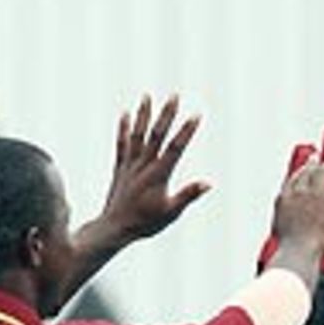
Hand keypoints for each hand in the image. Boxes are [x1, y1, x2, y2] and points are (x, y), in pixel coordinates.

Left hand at [96, 93, 210, 243]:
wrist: (115, 229)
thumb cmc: (144, 224)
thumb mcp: (170, 213)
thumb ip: (188, 195)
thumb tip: (208, 183)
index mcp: (158, 175)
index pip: (175, 149)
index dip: (186, 131)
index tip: (196, 115)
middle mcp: (143, 166)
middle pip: (157, 135)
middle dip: (166, 114)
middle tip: (174, 95)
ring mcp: (130, 166)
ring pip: (138, 135)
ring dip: (143, 115)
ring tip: (147, 95)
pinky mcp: (120, 169)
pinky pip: (122, 145)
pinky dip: (124, 129)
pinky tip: (126, 114)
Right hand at [262, 152, 323, 297]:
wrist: (298, 251)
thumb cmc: (288, 248)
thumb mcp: (278, 232)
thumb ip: (283, 220)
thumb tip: (285, 224)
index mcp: (284, 199)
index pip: (291, 180)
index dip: (299, 172)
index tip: (302, 168)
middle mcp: (298, 192)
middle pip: (306, 172)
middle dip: (312, 164)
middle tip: (316, 158)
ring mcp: (315, 194)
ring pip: (322, 172)